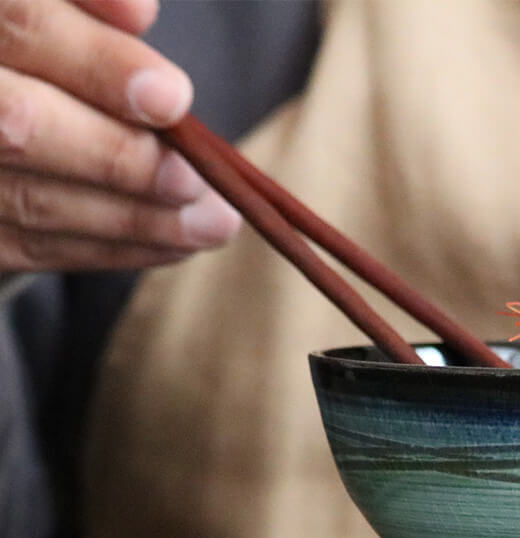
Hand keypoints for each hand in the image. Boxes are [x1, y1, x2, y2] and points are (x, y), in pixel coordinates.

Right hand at [0, 0, 238, 271]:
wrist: (3, 89)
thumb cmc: (34, 45)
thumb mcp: (52, 6)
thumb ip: (84, 2)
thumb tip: (140, 14)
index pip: (21, 25)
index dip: (98, 64)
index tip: (173, 98)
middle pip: (20, 128)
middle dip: (120, 158)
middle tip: (196, 181)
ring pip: (33, 201)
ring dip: (136, 219)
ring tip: (215, 223)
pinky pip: (35, 247)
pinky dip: (113, 248)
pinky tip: (176, 244)